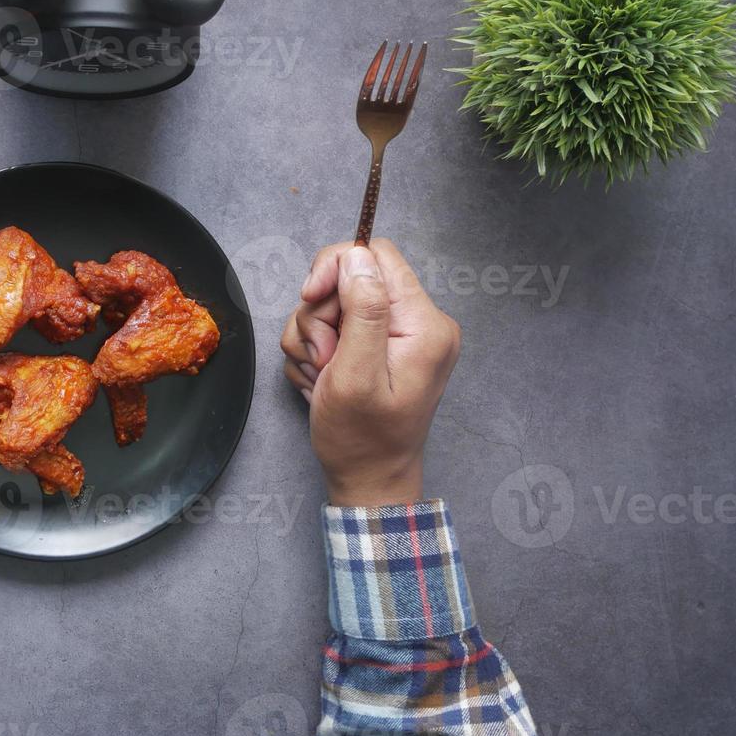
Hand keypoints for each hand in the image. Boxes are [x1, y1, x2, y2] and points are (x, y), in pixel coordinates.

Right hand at [281, 239, 459, 507]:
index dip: (335, 268)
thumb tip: (357, 257)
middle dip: (320, 314)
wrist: (367, 479)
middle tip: (322, 356)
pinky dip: (315, 350)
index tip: (311, 299)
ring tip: (322, 375)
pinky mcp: (376, 346)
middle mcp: (416, 322)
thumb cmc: (361, 438)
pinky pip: (332, 327)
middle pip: (349, 278)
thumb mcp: (356, 374)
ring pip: (332, 304)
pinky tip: (322, 379)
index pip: (376, 255)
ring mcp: (395, 335)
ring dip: (312, 336)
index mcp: (424, 324)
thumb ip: (362, 311)